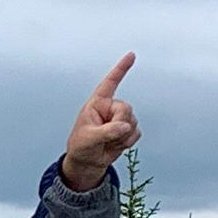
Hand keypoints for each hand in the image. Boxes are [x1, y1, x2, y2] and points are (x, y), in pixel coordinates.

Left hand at [63, 52, 140, 191]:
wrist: (88, 162)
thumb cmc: (81, 146)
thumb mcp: (89, 138)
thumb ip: (106, 131)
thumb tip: (124, 127)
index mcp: (97, 104)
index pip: (110, 83)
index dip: (121, 69)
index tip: (131, 55)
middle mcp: (110, 108)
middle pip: (126, 109)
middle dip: (119, 125)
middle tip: (105, 136)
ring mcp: (120, 118)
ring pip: (133, 122)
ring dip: (122, 136)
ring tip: (107, 142)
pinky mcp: (128, 130)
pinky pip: (136, 133)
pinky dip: (128, 142)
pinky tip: (116, 145)